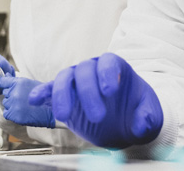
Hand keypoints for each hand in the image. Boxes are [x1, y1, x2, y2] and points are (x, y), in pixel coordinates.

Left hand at [0, 76, 54, 127]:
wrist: (52, 110)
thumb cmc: (44, 96)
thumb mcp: (31, 84)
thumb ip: (17, 82)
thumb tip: (6, 76)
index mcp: (19, 82)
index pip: (2, 81)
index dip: (0, 82)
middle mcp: (14, 92)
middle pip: (6, 93)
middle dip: (12, 95)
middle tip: (23, 99)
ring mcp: (13, 104)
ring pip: (6, 103)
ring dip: (13, 105)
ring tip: (25, 106)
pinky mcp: (14, 115)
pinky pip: (7, 113)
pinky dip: (12, 114)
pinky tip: (22, 112)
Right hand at [27, 53, 162, 148]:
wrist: (124, 123)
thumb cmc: (137, 112)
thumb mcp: (149, 115)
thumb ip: (147, 117)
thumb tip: (142, 123)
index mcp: (116, 67)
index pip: (109, 61)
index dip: (108, 73)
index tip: (111, 90)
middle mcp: (94, 69)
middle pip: (85, 71)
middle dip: (88, 92)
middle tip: (98, 116)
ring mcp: (76, 81)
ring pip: (65, 78)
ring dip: (62, 95)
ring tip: (64, 115)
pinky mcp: (64, 96)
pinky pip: (50, 89)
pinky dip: (42, 93)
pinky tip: (34, 100)